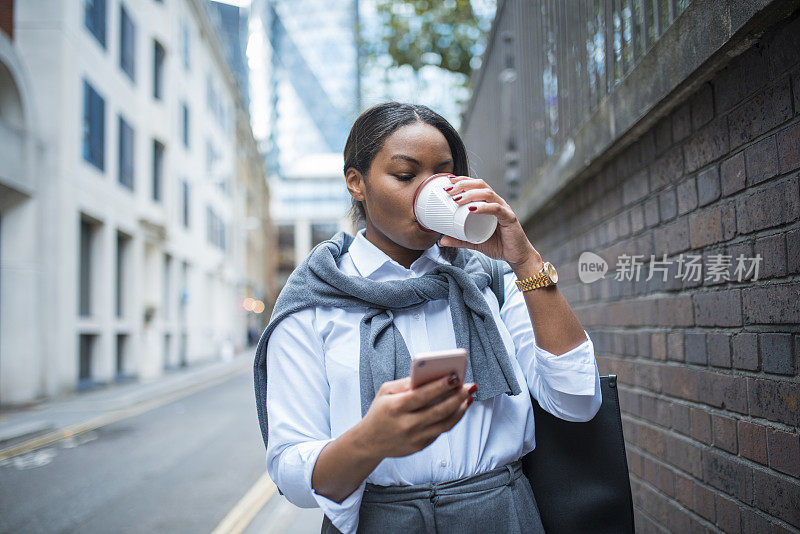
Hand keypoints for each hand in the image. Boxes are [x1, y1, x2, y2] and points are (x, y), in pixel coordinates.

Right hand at [359, 375, 475, 458]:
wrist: (369, 442)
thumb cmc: (380, 411)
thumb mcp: (386, 391)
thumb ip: (406, 383)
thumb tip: (430, 375)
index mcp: (396, 407)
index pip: (423, 395)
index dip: (440, 386)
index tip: (455, 376)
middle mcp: (406, 424)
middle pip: (439, 410)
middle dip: (457, 396)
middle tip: (470, 385)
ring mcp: (415, 438)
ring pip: (445, 423)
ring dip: (460, 409)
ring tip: (469, 396)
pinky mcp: (421, 446)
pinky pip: (441, 431)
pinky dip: (453, 419)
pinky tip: (459, 408)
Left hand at [438, 175, 542, 269]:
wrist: (517, 257)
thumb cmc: (498, 245)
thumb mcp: (474, 242)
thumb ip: (459, 240)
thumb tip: (441, 241)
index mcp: (489, 203)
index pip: (476, 185)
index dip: (462, 180)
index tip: (447, 182)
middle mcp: (497, 202)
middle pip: (480, 185)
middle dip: (463, 184)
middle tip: (448, 191)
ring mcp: (504, 209)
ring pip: (487, 194)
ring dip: (470, 194)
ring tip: (456, 199)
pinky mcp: (509, 218)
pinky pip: (496, 209)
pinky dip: (484, 207)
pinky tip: (472, 208)